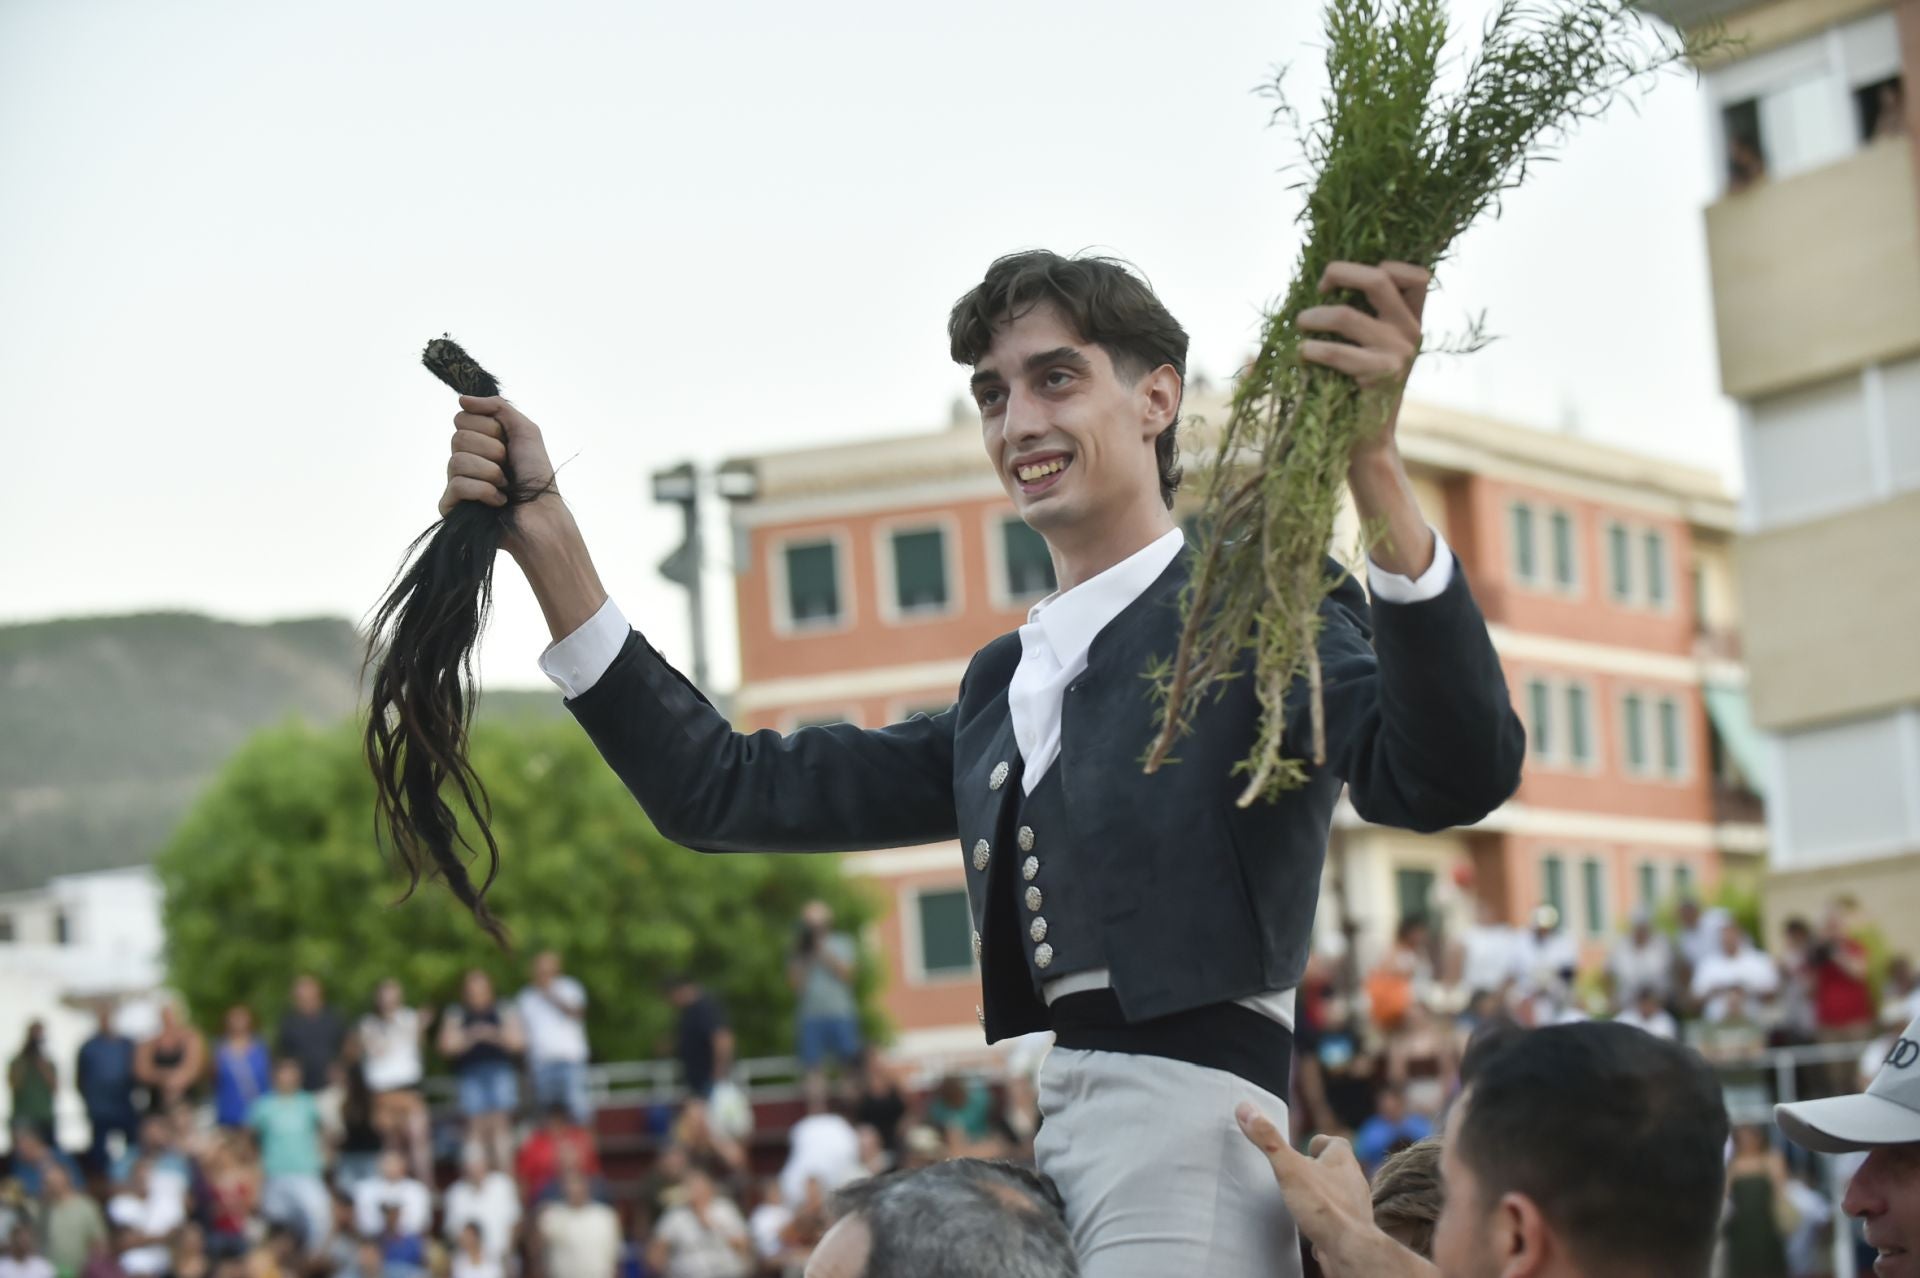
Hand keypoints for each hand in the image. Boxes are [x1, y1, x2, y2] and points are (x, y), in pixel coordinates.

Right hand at [440, 395, 564, 554]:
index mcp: (477, 442)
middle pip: (458, 437)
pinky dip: (484, 491)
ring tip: (505, 485)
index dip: (489, 428)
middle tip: (508, 466)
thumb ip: (497, 407)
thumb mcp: (524, 430)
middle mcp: (462, 461)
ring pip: (457, 460)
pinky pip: (457, 485)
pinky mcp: (451, 507)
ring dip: (491, 472)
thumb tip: (461, 399)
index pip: (461, 418)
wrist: (543, 513)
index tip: (508, 443)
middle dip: (492, 450)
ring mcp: (455, 484)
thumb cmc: (536, 475)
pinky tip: (498, 501)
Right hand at [1236, 1103, 1373, 1248]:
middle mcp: (1353, 1182)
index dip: (1322, 1142)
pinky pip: (1338, 1219)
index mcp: (1343, 1161)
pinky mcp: (1352, 1230)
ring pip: (1339, 1194)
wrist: (1350, 1250)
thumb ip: (1269, 1140)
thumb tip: (1246, 1109)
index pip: (1337, 1143)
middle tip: (1300, 1169)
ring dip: (1323, 1193)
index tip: (1308, 1144)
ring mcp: (1355, 1207)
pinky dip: (1325, 1218)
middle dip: (1320, 1168)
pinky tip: (1311, 1224)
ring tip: (1302, 1197)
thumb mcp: (1289, 1168)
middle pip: (1338, 1168)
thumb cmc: (1325, 1206)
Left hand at [1297, 260, 1429, 458]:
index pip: (1416, 275)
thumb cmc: (1357, 388)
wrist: (1368, 441)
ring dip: (1314, 316)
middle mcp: (1412, 332)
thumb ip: (1361, 315)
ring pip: (1347, 315)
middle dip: (1340, 272)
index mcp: (1412, 320)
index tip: (1349, 281)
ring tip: (1301, 324)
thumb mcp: (1368, 346)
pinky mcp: (1381, 376)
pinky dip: (1313, 349)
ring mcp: (1399, 353)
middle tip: (1318, 288)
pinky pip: (1337, 352)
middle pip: (1379, 279)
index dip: (1384, 265)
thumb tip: (1319, 281)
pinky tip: (1303, 353)